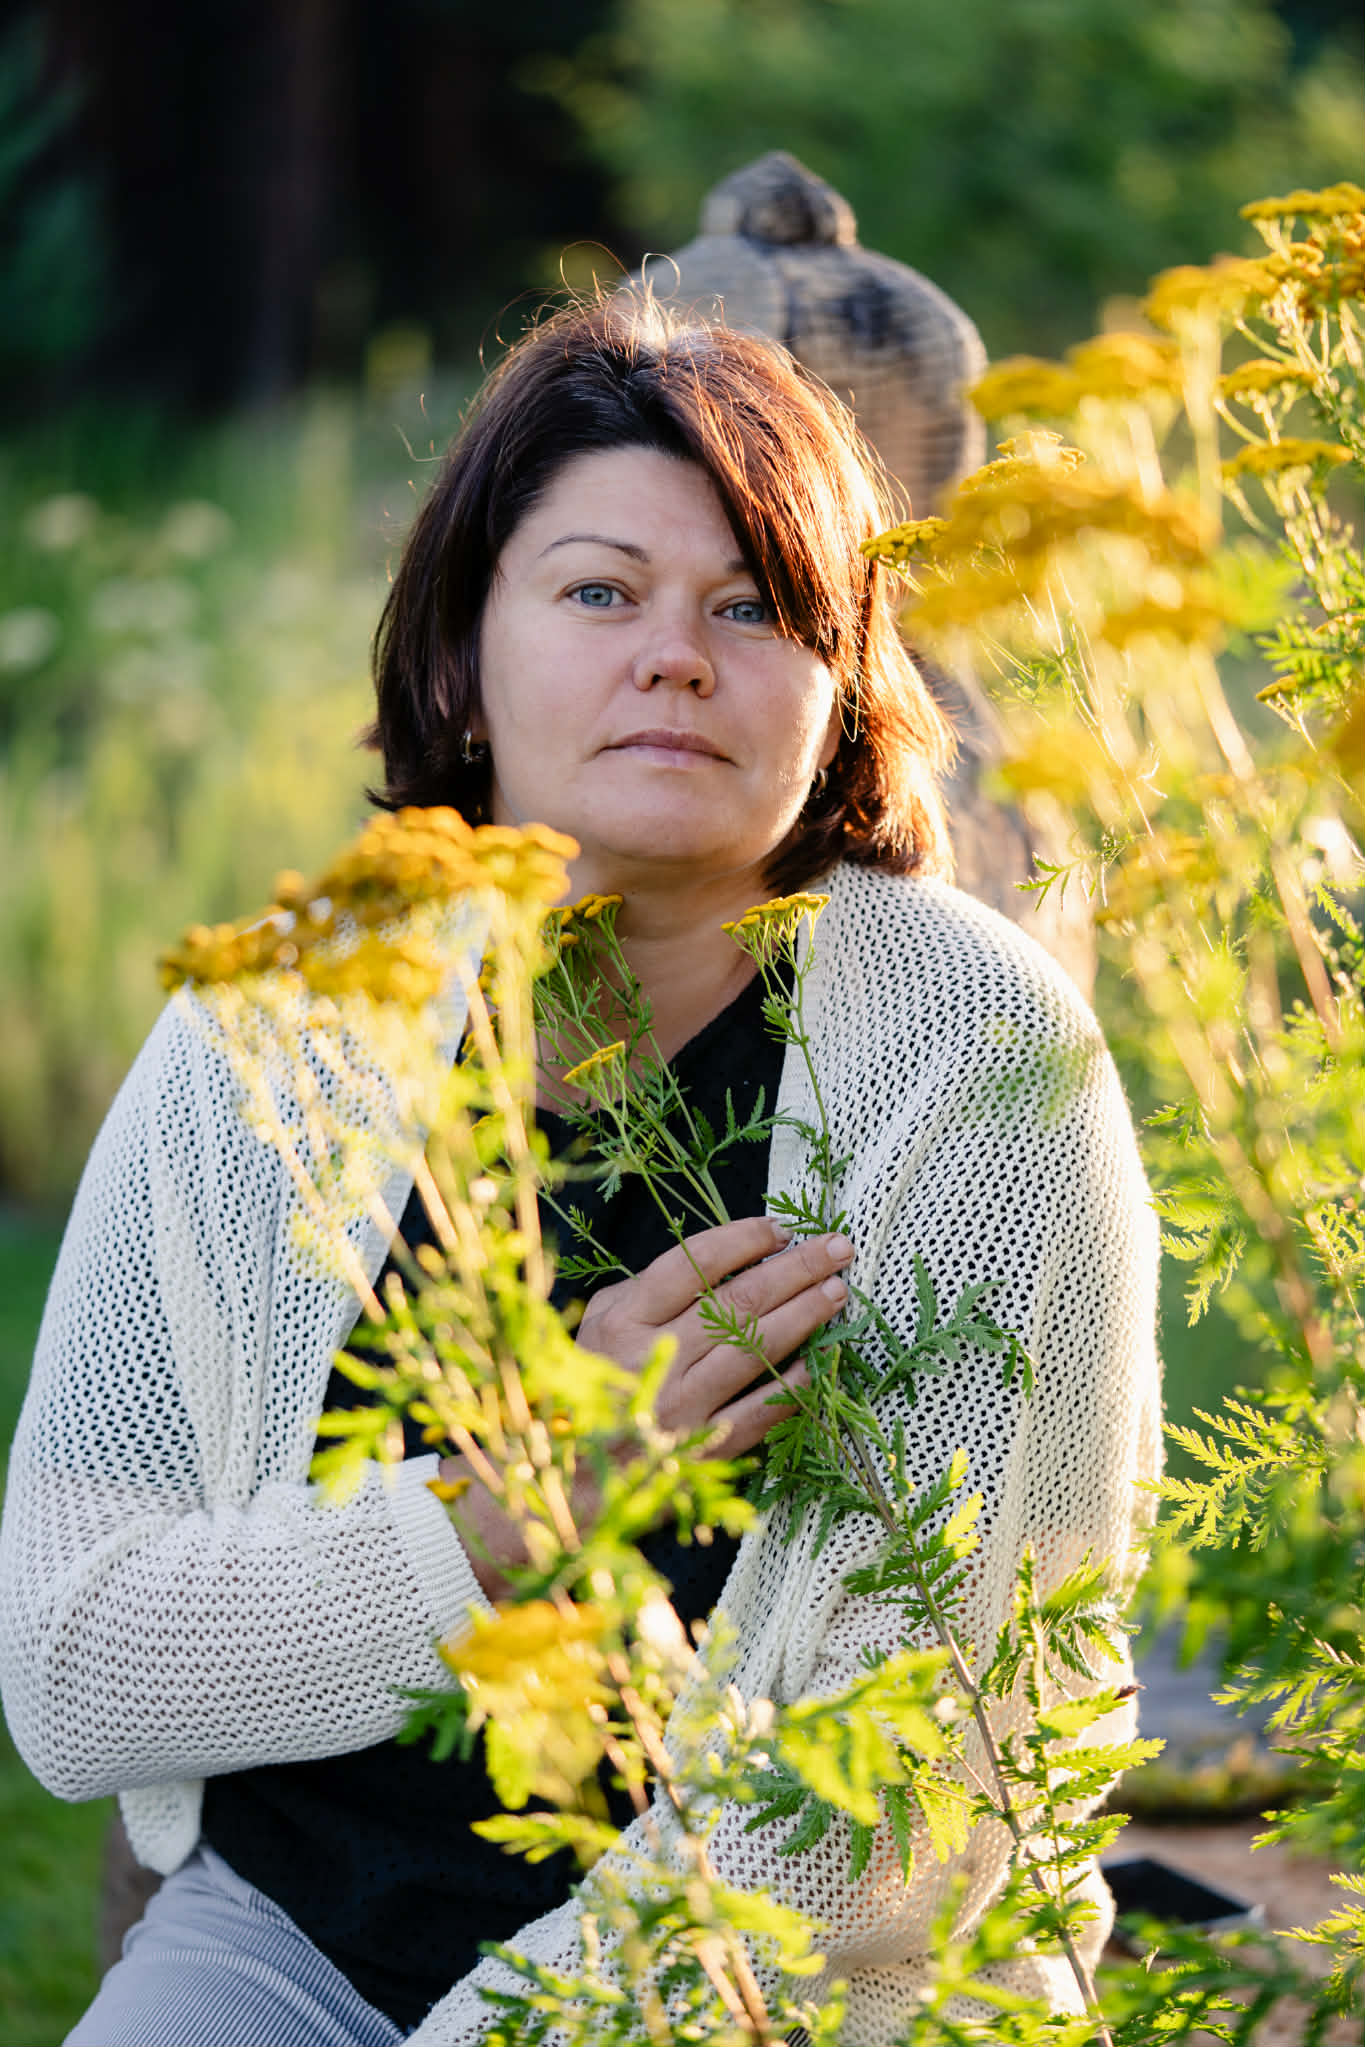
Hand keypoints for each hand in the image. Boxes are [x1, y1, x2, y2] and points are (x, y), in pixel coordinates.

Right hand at [576, 1216, 854, 1457]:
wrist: (580, 1474)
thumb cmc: (598, 1382)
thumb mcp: (603, 1323)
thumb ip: (650, 1289)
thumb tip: (724, 1258)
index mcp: (624, 1321)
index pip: (692, 1264)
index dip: (742, 1241)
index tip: (781, 1229)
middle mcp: (655, 1359)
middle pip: (737, 1302)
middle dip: (796, 1269)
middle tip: (837, 1248)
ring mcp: (684, 1407)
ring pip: (756, 1348)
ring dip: (805, 1315)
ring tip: (837, 1291)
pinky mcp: (707, 1448)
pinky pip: (763, 1408)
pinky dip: (795, 1381)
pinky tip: (822, 1357)